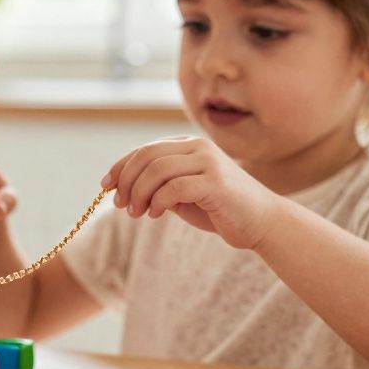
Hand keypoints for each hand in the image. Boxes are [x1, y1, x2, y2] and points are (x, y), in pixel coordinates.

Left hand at [100, 137, 280, 248]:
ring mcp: (209, 162)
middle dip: (127, 181)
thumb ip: (157, 187)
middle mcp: (199, 147)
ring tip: (135, 213)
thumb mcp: (182, 195)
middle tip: (120, 204)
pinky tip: (156, 215)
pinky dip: (158, 202)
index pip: (145, 149)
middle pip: (147, 156)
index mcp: (189, 146)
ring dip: (139, 193)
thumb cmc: (219, 210)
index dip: (121, 166)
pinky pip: (174, 187)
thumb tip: (120, 187)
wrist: (261, 223)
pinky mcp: (216, 182)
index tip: (106, 186)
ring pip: (157, 171)